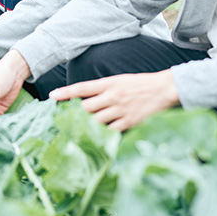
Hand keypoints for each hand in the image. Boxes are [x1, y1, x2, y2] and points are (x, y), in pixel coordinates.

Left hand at [49, 70, 179, 131]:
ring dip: (89, 125)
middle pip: (86, 108)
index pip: (82, 87)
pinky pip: (110, 131)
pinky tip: (101, 135)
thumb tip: (85, 97)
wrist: (164, 89)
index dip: (65, 92)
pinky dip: (104, 134)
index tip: (52, 95)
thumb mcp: (119, 80)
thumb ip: (103, 88)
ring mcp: (120, 110)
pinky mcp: (129, 122)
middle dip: (77, 113)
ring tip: (84, 128)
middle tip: (71, 118)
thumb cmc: (140, 84)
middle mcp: (112, 96)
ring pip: (96, 121)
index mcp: (108, 83)